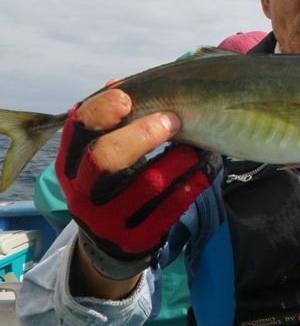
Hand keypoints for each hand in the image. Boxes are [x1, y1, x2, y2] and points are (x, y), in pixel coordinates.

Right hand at [55, 89, 219, 278]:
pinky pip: (170, 208)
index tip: (127, 98)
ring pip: (147, 183)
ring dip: (179, 159)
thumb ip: (111, 121)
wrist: (109, 242)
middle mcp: (83, 191)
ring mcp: (108, 219)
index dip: (102, 110)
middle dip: (143, 133)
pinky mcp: (135, 238)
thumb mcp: (102, 153)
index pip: (78, 128)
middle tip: (174, 119)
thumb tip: (117, 82)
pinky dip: (191, 186)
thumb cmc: (113, 181)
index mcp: (72, 161)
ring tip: (196, 147)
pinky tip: (202, 172)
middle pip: (106, 157)